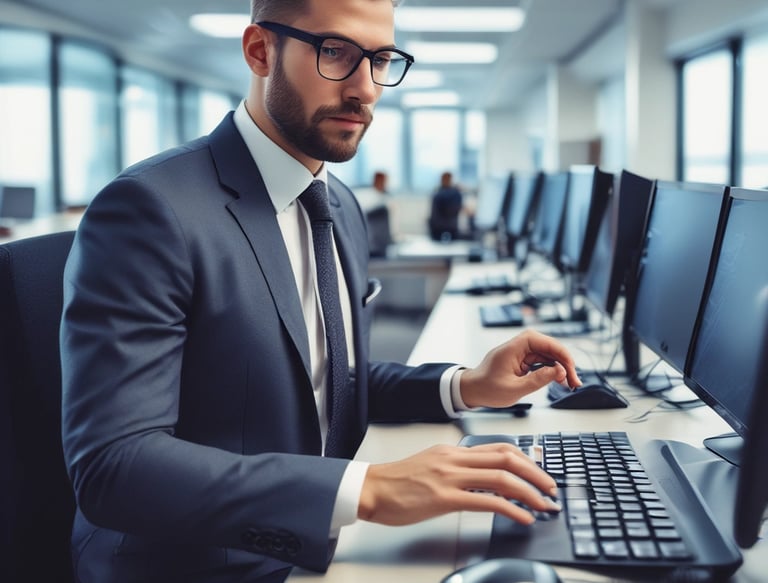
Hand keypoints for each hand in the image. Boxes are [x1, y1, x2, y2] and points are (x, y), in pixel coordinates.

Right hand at [358, 442, 560, 525]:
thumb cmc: (397, 481)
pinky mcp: (445, 498)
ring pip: (502, 477)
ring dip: (529, 492)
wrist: (370, 488)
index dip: (526, 459)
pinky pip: (487, 502)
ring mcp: (451, 477)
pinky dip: (511, 509)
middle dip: (535, 473)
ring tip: (544, 505)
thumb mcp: (431, 464)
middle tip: (551, 488)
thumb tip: (480, 477)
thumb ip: (456, 467)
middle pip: (507, 458)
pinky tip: (522, 518)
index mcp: (453, 451)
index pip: (499, 447)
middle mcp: (455, 459)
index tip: (539, 472)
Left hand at [459, 329, 580, 408]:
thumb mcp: (514, 389)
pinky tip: (560, 380)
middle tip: (574, 380)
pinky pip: (542, 361)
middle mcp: (518, 347)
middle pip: (548, 346)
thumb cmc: (487, 389)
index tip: (570, 368)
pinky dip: (552, 370)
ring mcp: (520, 353)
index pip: (542, 341)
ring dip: (560, 367)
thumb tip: (558, 371)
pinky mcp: (522, 360)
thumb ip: (537, 380)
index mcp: (513, 348)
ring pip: (547, 354)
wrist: (472, 391)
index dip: (560, 352)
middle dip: (564, 361)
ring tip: (570, 383)